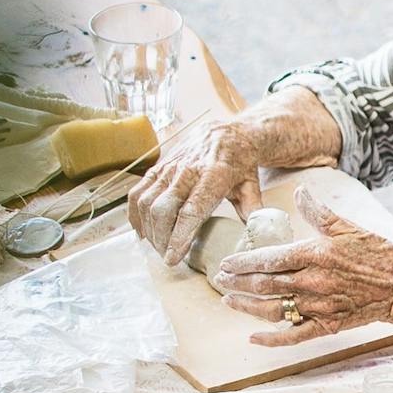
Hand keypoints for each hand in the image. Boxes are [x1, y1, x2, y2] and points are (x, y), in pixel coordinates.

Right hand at [128, 116, 266, 266]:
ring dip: (148, 230)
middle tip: (167, 257)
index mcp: (213, 176)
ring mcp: (168, 167)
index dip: (179, 237)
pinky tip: (143, 231)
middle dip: (161, 239)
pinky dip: (135, 215)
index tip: (173, 258)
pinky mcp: (157, 167)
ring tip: (158, 247)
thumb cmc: (240, 165)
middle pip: (163, 210)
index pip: (191, 211)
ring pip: (147, 202)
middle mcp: (187, 170)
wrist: (226, 134)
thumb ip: (253, 213)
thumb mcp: (251, 188)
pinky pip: (137, 193)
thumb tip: (256, 240)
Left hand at [215, 186, 392, 345]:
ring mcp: (319, 307)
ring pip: (273, 310)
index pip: (270, 258)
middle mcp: (313, 282)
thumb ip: (318, 212)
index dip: (244, 262)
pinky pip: (295, 336)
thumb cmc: (377, 253)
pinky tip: (253, 337)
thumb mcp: (347, 226)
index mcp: (315, 254)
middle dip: (238, 282)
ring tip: (229, 301)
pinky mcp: (328, 326)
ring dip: (247, 307)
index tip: (226, 263)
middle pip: (265, 284)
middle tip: (220, 280)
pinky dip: (272, 340)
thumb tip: (300, 191)